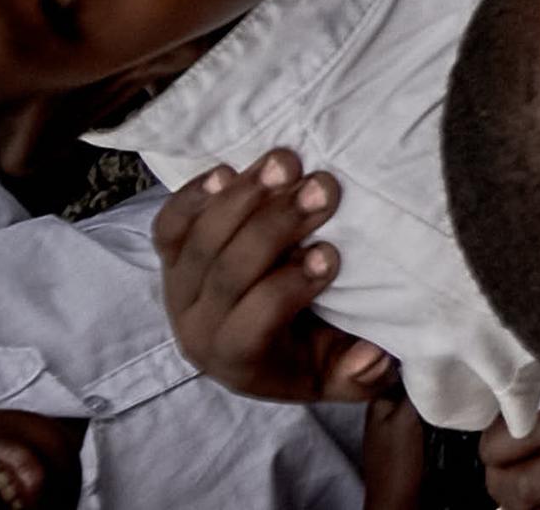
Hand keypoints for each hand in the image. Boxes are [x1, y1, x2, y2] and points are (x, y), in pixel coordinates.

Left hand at [158, 153, 401, 404]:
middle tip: (324, 188)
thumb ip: (358, 377)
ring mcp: (179, 291)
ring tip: (288, 163)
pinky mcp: (171, 260)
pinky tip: (230, 170)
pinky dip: (195, 195)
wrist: (256, 345)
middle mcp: (199, 329)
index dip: (290, 286)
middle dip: (276, 226)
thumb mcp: (340, 377)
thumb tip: (370, 358)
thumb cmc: (308, 353)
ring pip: (200, 240)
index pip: (254, 322)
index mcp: (240, 362)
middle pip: (228, 271)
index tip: (332, 253)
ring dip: (245, 196)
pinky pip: (169, 225)